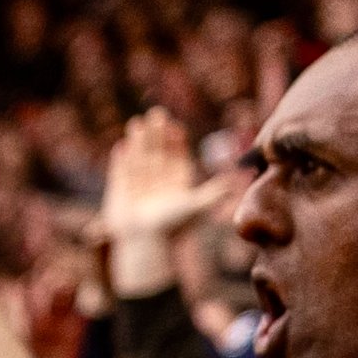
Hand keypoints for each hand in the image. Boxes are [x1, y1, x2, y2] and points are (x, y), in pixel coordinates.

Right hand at [100, 109, 230, 300]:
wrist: (144, 244)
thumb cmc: (172, 227)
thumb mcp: (196, 206)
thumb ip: (213, 193)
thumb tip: (236, 182)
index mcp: (176, 184)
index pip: (176, 157)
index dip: (176, 141)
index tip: (176, 126)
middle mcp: (158, 183)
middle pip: (157, 153)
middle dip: (156, 134)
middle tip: (157, 114)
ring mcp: (138, 187)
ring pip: (139, 159)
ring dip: (138, 142)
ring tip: (137, 123)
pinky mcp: (120, 193)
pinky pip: (121, 173)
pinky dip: (121, 160)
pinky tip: (122, 146)